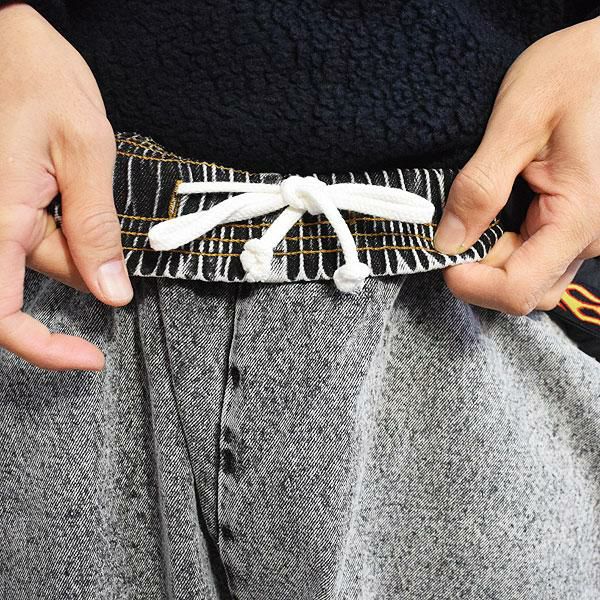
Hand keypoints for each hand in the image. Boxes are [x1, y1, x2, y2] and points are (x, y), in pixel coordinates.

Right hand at [0, 3, 131, 369]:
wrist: (12, 38)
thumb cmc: (40, 79)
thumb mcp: (84, 151)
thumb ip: (94, 228)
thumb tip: (112, 294)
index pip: (1, 313)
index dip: (41, 349)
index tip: (88, 358)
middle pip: (39, 281)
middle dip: (87, 264)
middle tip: (107, 212)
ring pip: (48, 258)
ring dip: (83, 238)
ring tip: (84, 175)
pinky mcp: (7, 204)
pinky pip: (41, 235)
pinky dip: (71, 226)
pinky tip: (74, 186)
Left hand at [434, 17, 599, 315]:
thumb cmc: (574, 72)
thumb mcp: (517, 122)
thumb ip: (480, 187)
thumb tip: (448, 241)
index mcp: (580, 216)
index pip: (518, 289)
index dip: (472, 284)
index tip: (441, 255)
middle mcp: (592, 235)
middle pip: (525, 290)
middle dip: (481, 271)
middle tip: (455, 227)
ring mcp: (588, 232)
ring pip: (533, 278)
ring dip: (494, 260)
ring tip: (476, 216)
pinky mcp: (578, 222)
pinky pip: (540, 255)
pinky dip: (509, 246)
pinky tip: (494, 214)